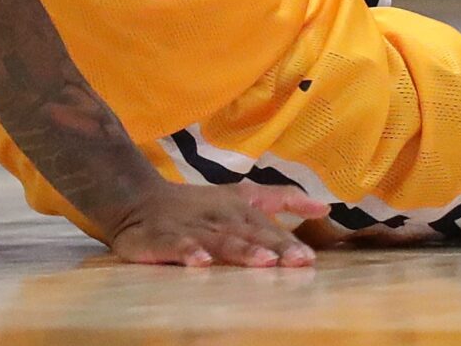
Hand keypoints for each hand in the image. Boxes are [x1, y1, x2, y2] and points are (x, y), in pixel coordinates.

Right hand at [102, 180, 327, 267]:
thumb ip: (281, 200)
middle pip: (249, 232)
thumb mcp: (241, 197)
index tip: (309, 258)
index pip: (266, 224)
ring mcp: (190, 228)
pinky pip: (175, 246)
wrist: (136, 199)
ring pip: (218, 240)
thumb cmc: (197, 206)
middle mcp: (217, 217)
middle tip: (297, 261)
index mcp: (236, 208)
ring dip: (241, 250)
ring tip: (263, 262)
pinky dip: (188, 252)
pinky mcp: (161, 239)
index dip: (287, 241)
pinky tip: (201, 262)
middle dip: (274, 246)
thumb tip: (324, 207)